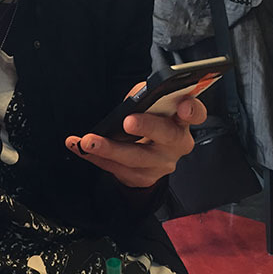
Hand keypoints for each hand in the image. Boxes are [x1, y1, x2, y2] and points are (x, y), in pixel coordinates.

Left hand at [65, 91, 206, 187]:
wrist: (147, 152)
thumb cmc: (150, 119)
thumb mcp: (150, 103)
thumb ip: (145, 96)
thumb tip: (134, 98)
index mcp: (182, 120)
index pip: (195, 114)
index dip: (192, 109)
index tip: (182, 105)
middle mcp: (176, 144)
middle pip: (166, 136)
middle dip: (147, 127)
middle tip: (128, 121)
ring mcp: (160, 164)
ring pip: (135, 158)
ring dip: (108, 149)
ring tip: (87, 141)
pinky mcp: (142, 178)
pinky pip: (115, 169)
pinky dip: (93, 156)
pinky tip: (77, 146)